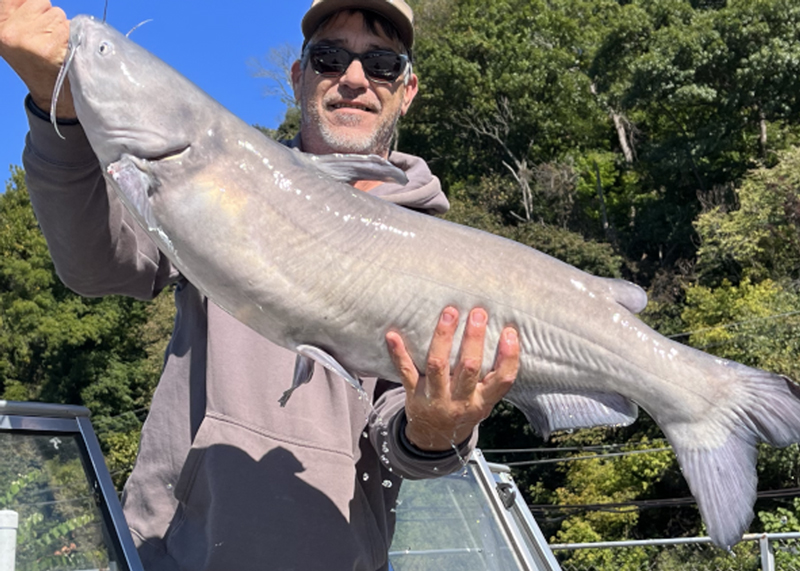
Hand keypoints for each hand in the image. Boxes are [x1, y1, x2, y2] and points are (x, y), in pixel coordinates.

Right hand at [0, 0, 74, 116]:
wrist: (52, 95)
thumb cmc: (38, 64)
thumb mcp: (16, 37)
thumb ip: (18, 13)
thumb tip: (30, 1)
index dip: (32, 6)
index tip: (36, 21)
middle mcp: (9, 32)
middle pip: (39, 2)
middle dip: (47, 16)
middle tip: (47, 39)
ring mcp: (29, 39)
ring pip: (55, 12)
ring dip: (61, 25)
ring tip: (56, 45)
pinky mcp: (50, 46)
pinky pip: (68, 25)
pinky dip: (72, 34)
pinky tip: (65, 49)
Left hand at [386, 307, 519, 451]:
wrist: (434, 439)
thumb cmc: (463, 410)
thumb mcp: (484, 401)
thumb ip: (492, 377)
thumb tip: (505, 336)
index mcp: (482, 400)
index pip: (502, 379)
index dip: (509, 356)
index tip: (509, 332)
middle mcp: (460, 400)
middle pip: (468, 367)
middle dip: (473, 338)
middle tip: (478, 312)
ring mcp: (435, 397)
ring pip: (438, 365)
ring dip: (443, 337)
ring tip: (449, 314)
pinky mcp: (414, 393)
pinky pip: (406, 371)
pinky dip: (398, 353)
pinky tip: (392, 335)